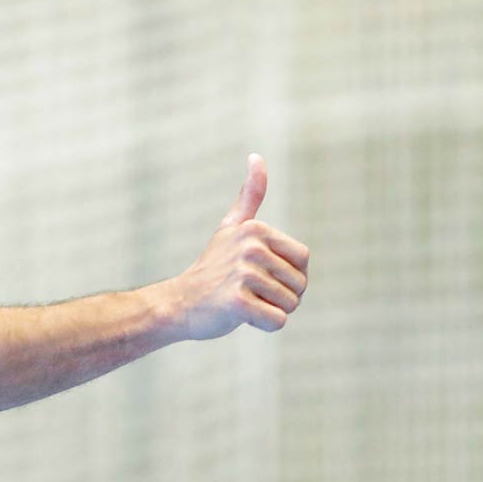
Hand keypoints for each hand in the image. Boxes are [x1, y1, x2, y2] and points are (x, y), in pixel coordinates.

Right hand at [165, 154, 308, 339]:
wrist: (178, 303)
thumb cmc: (211, 268)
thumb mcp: (231, 227)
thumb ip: (249, 195)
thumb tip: (257, 156)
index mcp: (256, 230)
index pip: (303, 260)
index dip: (291, 275)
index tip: (263, 276)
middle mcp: (251, 248)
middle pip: (299, 284)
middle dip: (283, 297)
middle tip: (251, 293)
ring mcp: (243, 274)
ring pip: (289, 305)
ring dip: (271, 311)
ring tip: (244, 302)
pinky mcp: (236, 302)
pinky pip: (276, 322)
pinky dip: (264, 325)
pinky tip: (241, 316)